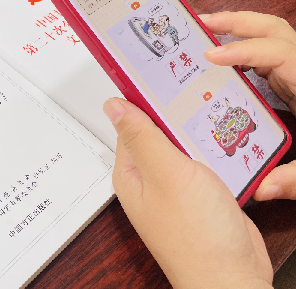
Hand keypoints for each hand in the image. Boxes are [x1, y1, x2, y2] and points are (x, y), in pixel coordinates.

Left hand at [105, 98, 272, 288]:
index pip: (129, 125)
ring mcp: (175, 190)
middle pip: (156, 134)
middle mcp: (149, 181)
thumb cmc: (196, 233)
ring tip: (207, 108)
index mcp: (131, 174)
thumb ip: (141, 136)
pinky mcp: (200, 197)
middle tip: (187, 88)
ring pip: (181, 148)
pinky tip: (221, 139)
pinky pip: (201, 164)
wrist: (231, 275)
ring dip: (193, 132)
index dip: (142, 100)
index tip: (154, 76)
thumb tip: (113, 105)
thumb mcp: (166, 172)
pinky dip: (210, 151)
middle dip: (171, 114)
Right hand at [200, 11, 295, 200]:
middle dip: (235, 22)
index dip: (243, 50)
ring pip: (269, 37)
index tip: (211, 55)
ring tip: (203, 31)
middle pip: (272, 29)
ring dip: (237, 30)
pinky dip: (240, 51)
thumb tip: (260, 188)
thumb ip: (295, 178)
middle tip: (200, 23)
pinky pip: (264, 57)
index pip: (276, 52)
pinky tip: (219, 62)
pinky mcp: (292, 82)